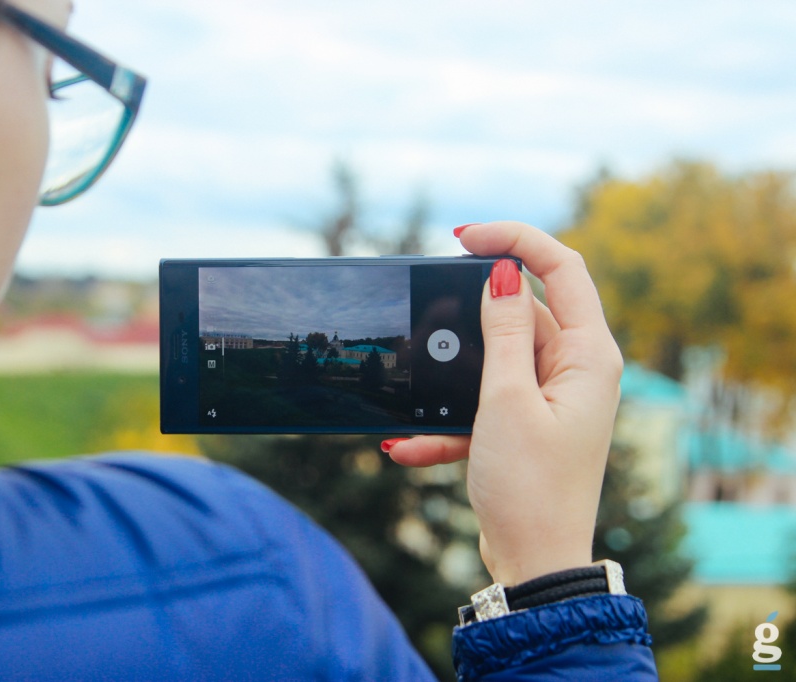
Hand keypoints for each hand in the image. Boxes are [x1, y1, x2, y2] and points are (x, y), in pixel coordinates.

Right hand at [387, 221, 622, 585]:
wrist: (534, 563)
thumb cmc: (529, 486)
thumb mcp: (506, 400)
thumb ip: (506, 332)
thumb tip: (505, 273)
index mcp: (589, 355)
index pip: (562, 268)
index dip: (516, 239)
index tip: (464, 236)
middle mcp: (577, 370)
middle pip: (525, 310)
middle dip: (469, 314)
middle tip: (426, 314)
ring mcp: (552, 397)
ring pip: (496, 358)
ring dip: (452, 378)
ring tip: (413, 388)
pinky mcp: (527, 422)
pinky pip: (484, 401)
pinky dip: (449, 420)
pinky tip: (408, 445)